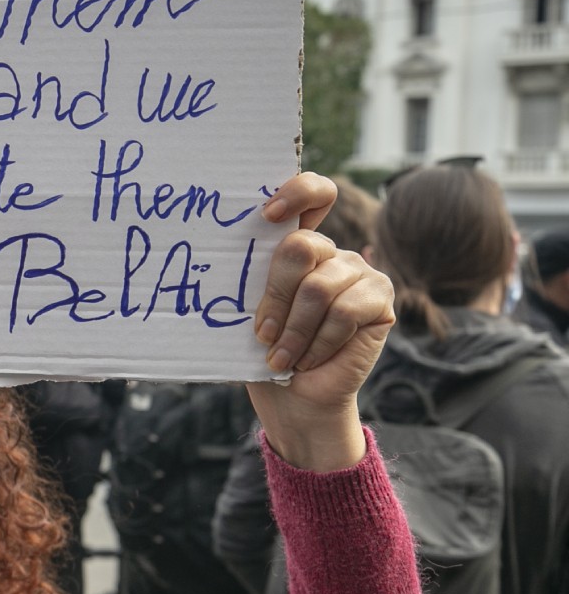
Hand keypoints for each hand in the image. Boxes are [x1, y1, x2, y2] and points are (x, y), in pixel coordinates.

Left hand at [246, 172, 395, 469]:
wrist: (295, 400)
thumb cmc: (265, 354)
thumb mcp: (250, 313)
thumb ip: (251, 281)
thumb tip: (214, 256)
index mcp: (297, 246)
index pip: (312, 194)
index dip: (296, 192)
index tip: (266, 215)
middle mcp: (331, 253)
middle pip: (302, 247)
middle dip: (274, 294)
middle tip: (261, 333)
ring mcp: (360, 273)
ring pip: (318, 287)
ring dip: (294, 331)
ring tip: (281, 357)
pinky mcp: (380, 300)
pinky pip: (344, 311)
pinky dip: (319, 342)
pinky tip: (308, 359)